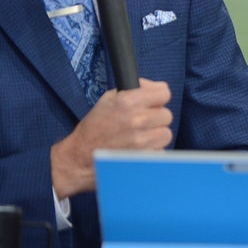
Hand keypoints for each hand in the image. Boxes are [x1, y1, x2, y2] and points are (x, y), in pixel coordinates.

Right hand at [50, 78, 173, 197]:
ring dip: (156, 135)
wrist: (80, 157)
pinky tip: (138, 150)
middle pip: (167, 115)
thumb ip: (133, 91)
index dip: (158, 97)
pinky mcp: (144, 158)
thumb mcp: (108, 100)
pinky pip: (160, 151)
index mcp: (128, 102)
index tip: (153, 102)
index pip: (164, 92)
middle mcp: (137, 120)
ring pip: (166, 134)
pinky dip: (152, 151)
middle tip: (142, 122)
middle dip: (156, 118)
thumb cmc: (93, 128)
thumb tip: (152, 88)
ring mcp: (142, 141)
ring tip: (140, 137)